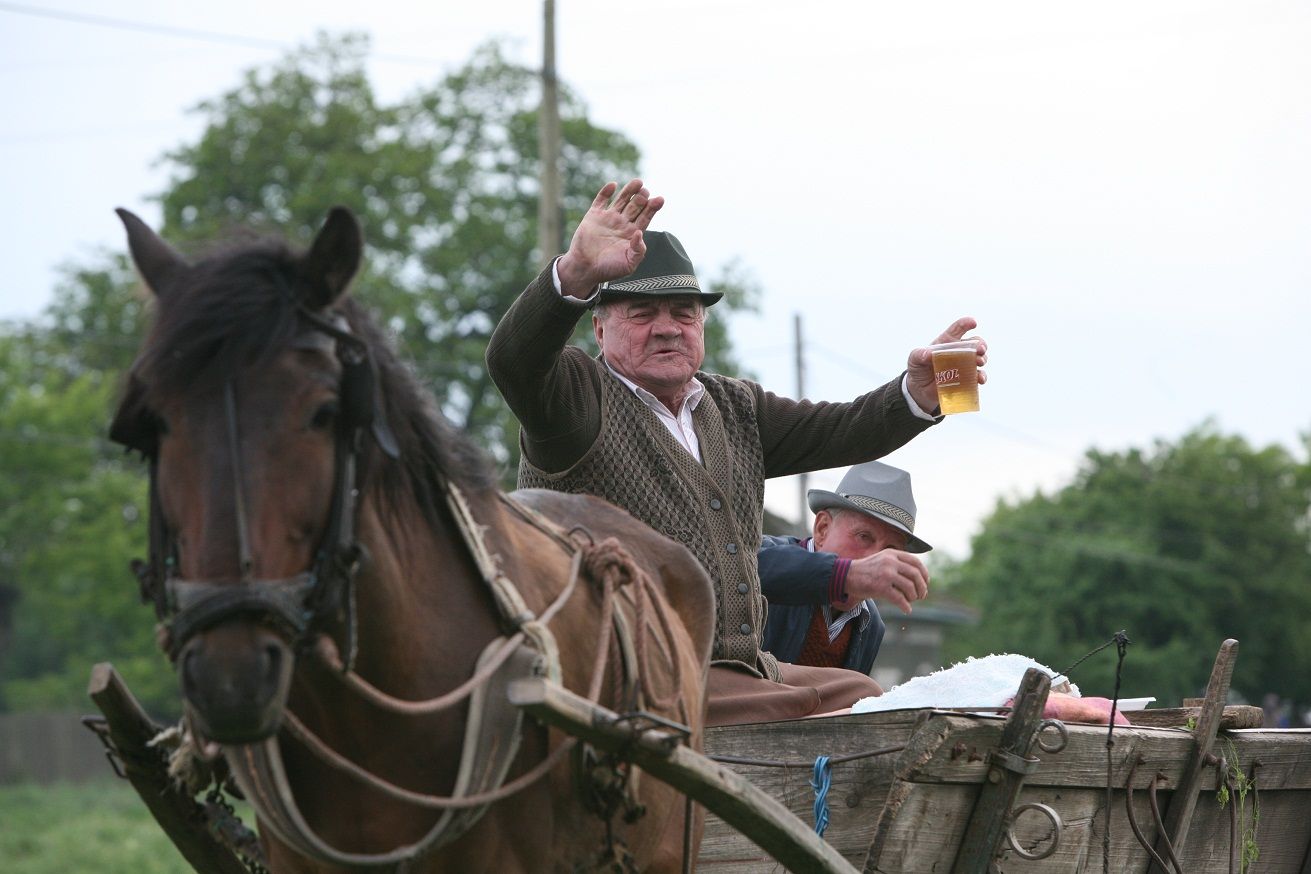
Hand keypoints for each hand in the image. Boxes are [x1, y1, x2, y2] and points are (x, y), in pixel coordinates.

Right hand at [556, 179, 664, 297]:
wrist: (585, 269)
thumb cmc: (608, 269)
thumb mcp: (629, 264)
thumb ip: (638, 250)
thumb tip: (640, 233)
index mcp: (632, 234)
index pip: (646, 217)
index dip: (653, 208)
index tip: (659, 200)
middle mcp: (622, 223)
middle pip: (635, 206)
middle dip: (642, 198)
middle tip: (646, 192)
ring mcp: (608, 218)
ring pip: (621, 200)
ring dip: (629, 191)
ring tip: (638, 182)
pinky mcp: (594, 216)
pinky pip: (601, 200)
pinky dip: (606, 192)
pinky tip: (613, 185)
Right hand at [838, 549, 928, 613]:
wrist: (846, 576)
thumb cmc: (866, 571)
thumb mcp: (882, 560)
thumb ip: (898, 564)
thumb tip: (919, 577)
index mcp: (892, 554)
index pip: (916, 562)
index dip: (924, 574)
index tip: (925, 583)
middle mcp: (890, 562)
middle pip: (916, 575)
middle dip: (922, 588)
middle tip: (921, 596)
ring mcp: (886, 574)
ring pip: (910, 587)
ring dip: (914, 597)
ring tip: (910, 602)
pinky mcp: (880, 587)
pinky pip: (900, 599)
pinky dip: (906, 606)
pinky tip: (906, 610)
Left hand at [905, 317, 987, 412]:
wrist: (920, 389)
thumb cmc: (919, 369)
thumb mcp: (914, 359)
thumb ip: (918, 354)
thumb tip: (928, 354)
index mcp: (947, 342)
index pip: (958, 329)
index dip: (966, 324)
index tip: (973, 323)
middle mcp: (959, 351)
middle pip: (975, 342)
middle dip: (980, 344)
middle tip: (980, 349)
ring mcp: (965, 365)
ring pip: (980, 358)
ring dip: (982, 359)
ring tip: (979, 362)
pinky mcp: (968, 379)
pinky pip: (979, 376)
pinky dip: (982, 376)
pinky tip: (980, 379)